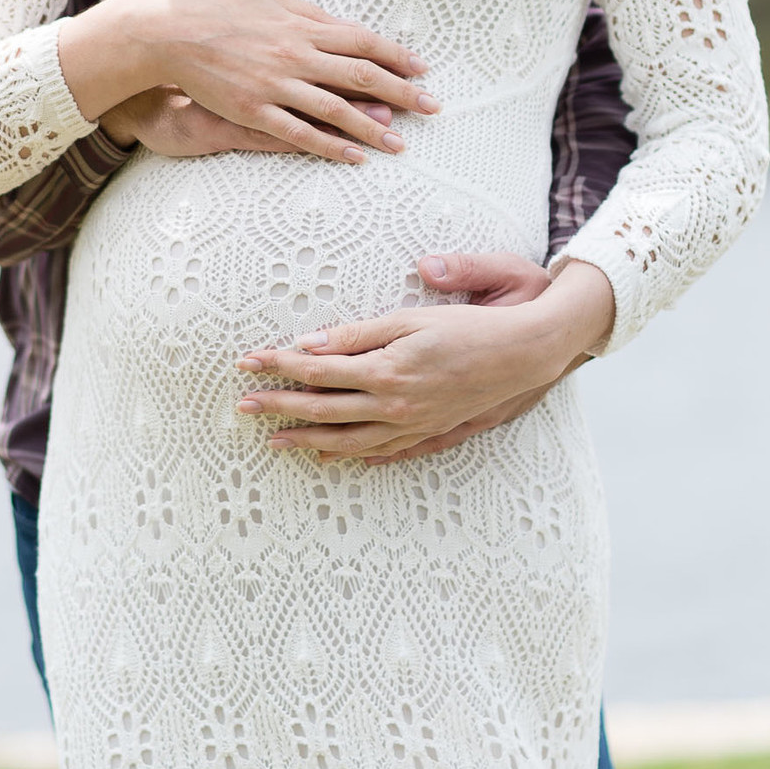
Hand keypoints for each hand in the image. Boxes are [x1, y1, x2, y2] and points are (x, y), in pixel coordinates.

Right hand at [60, 0, 438, 165]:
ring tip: (401, 145)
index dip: (397, 55)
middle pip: (361, 74)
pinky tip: (353, 158)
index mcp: (302, 24)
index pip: (363, 40)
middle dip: (402, 92)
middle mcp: (295, 53)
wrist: (167, 29)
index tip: (423, 69)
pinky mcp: (252, 109)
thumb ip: (306, 15)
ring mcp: (275, 83)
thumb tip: (340, 25)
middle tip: (433, 108)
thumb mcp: (268, 0)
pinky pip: (297, 132)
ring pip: (335, 109)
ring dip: (372, 127)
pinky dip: (329, 146)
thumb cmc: (218, 9)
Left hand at [235, 256, 614, 460]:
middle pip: (323, 407)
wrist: (528, 351)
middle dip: (279, 406)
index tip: (247, 362)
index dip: (279, 365)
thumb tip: (314, 339)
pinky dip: (351, 455)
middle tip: (241, 407)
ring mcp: (413, 423)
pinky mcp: (430, 431)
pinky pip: (382, 452)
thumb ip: (363, 330)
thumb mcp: (417, 313)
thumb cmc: (475, 320)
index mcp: (389, 367)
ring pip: (347, 438)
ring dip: (306, 438)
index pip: (319, 368)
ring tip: (272, 440)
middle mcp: (396, 402)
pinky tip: (328, 455)